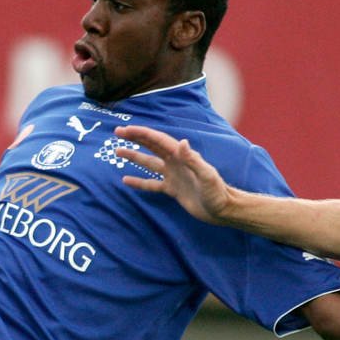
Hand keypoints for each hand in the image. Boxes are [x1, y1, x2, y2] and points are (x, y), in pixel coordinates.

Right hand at [110, 124, 233, 222]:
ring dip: (134, 157)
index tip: (126, 129)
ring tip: (118, 151)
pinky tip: (126, 180)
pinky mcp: (172, 189)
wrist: (221, 210)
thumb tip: (181, 142)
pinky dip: (139, 182)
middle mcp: (175, 162)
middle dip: (135, 138)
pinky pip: (151, 184)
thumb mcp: (206, 175)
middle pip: (151, 146)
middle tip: (118, 132)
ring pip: (149, 163)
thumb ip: (193, 159)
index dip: (142, 134)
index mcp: (182, 156)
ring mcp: (173, 175)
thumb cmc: (217, 192)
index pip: (158, 140)